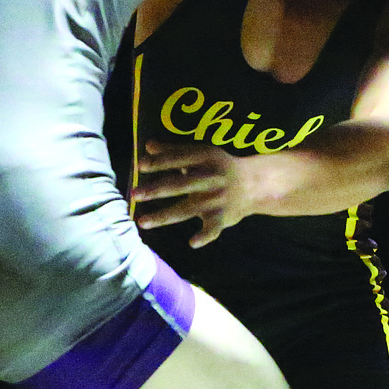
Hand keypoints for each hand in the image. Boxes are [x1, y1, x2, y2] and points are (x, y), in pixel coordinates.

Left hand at [132, 140, 258, 247]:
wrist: (255, 184)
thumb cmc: (220, 168)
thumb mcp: (202, 155)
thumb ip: (175, 151)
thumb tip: (148, 145)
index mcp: (206, 159)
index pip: (180, 159)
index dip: (161, 162)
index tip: (140, 165)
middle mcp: (211, 178)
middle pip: (179, 184)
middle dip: (155, 190)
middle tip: (133, 194)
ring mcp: (216, 199)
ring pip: (186, 209)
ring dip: (163, 216)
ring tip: (142, 222)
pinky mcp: (222, 217)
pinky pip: (213, 229)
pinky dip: (205, 236)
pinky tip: (192, 243)